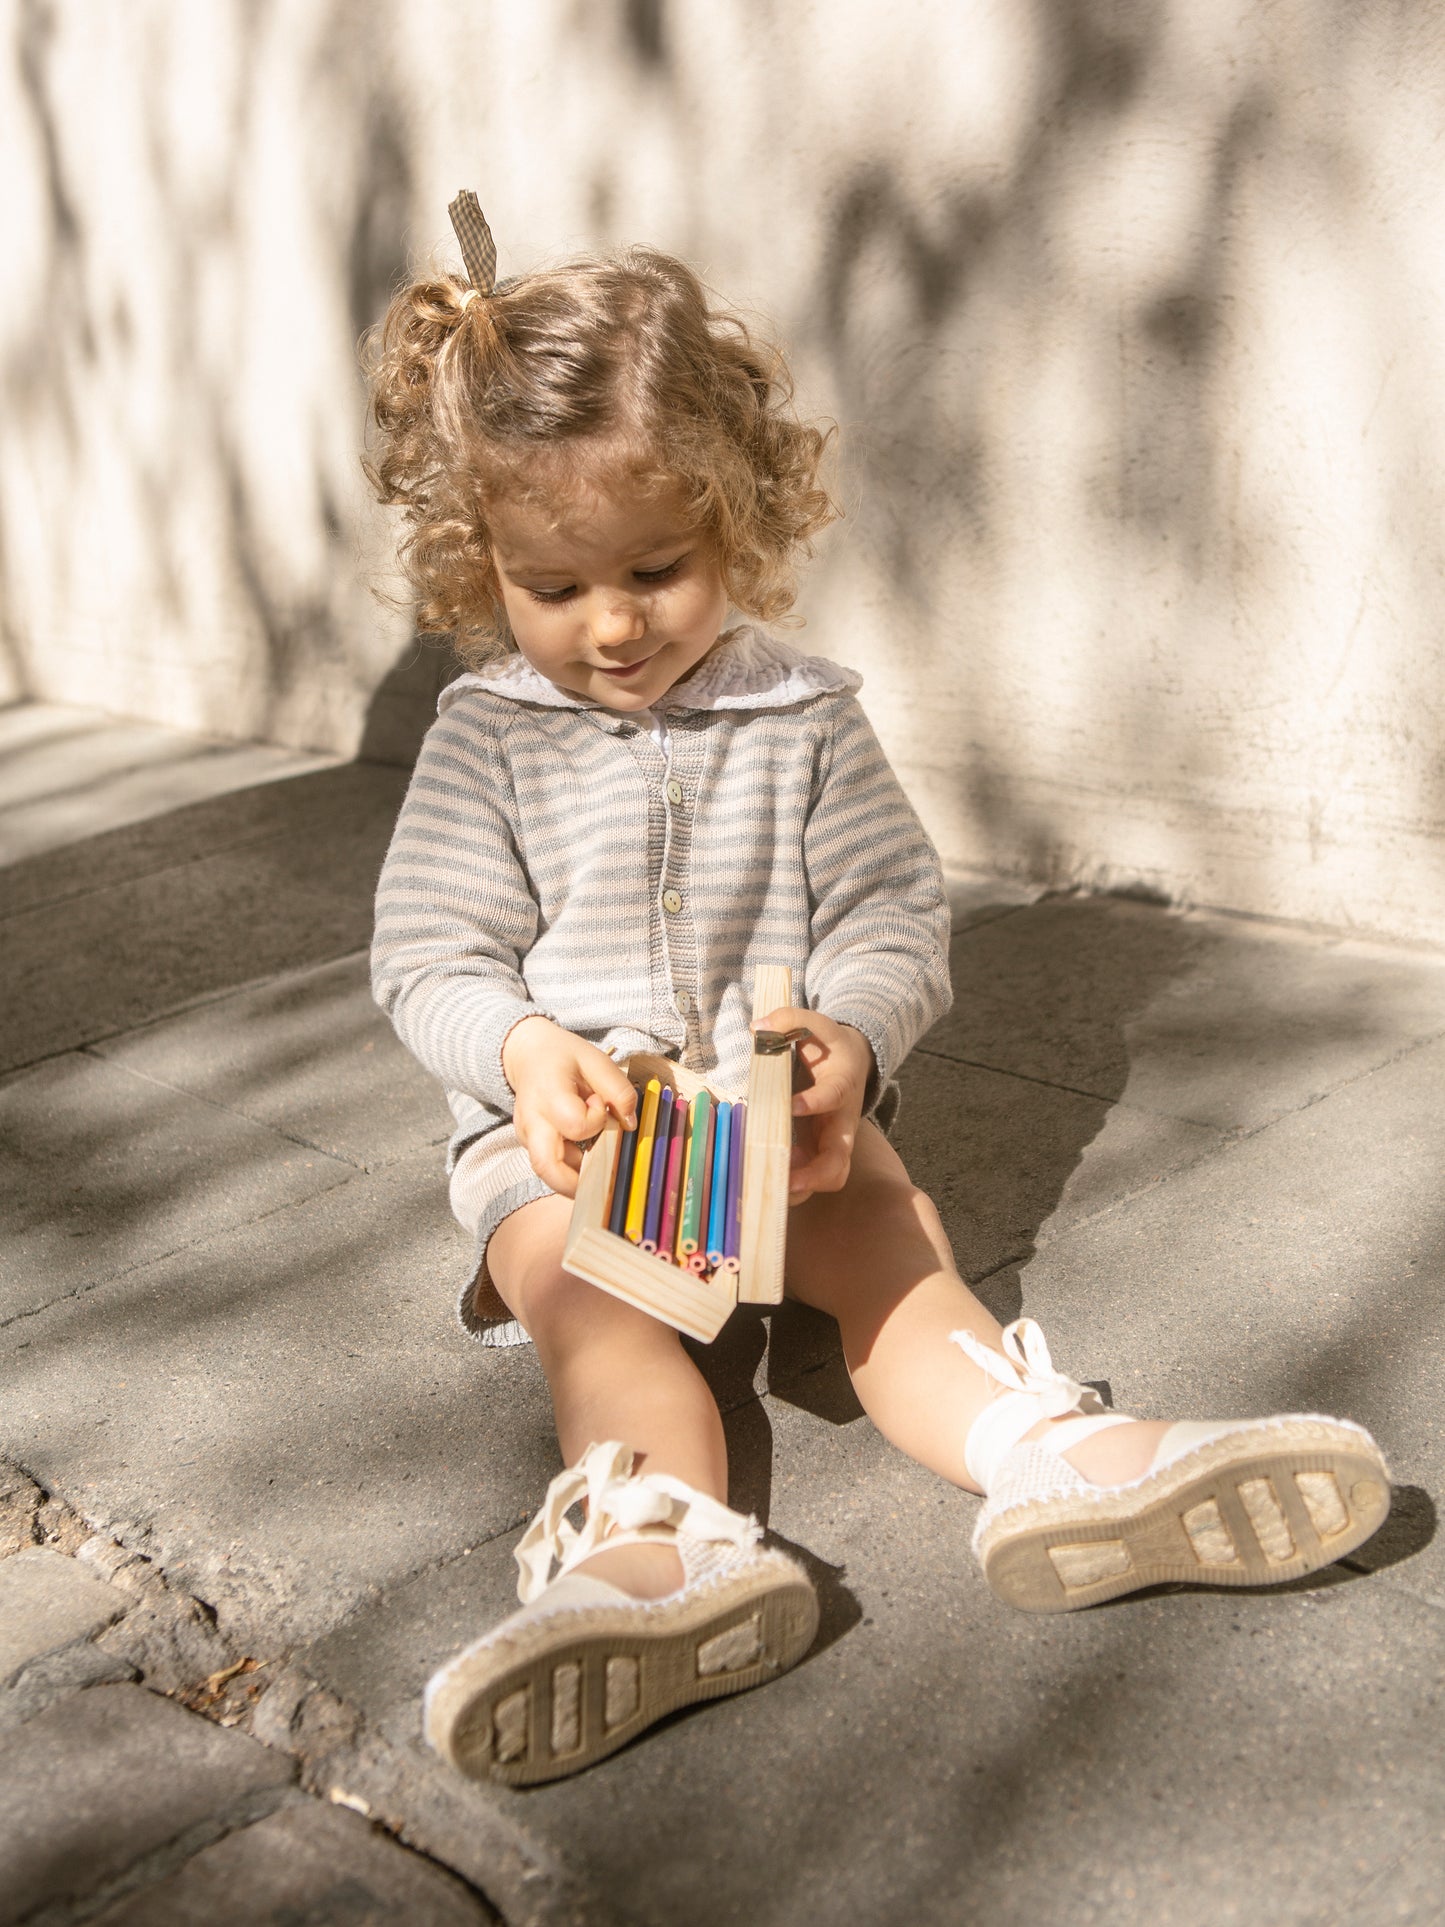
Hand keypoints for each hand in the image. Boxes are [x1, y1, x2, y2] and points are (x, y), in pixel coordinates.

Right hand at [502, 1017, 637, 1197]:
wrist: (528, 1056)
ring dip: (577, 1175)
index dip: (596, 1120)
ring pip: (548, 1173)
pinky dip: (571, 1168)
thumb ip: (618, 1090)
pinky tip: (588, 1154)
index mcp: (548, 1094)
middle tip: (607, 1178)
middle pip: (547, 1167)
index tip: (601, 1103)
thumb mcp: (596, 1061)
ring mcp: (527, 1137)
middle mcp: (532, 1121)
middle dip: (578, 1182)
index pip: (575, 1124)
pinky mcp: (530, 1146)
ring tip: (600, 1159)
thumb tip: (630, 1124)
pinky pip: (551, 1166)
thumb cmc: (564, 1058)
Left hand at [752, 1006, 874, 1203]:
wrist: (854, 1064)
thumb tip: (759, 1027)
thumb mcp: (819, 1024)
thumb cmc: (832, 1047)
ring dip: (800, 1188)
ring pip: (827, 1178)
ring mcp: (832, 1143)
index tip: (792, 1106)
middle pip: (839, 1161)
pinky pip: (810, 1179)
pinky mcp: (819, 1153)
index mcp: (841, 1086)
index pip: (832, 1098)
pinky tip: (763, 1177)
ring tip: (768, 1185)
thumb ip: (791, 1019)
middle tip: (786, 1180)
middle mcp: (841, 1123)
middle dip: (814, 1176)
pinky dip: (790, 1185)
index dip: (814, 1103)